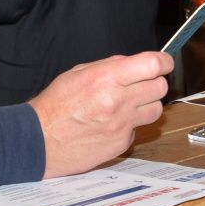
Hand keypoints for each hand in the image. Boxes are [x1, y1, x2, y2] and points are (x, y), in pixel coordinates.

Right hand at [30, 51, 172, 178]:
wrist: (40, 141)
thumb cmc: (54, 106)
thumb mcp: (78, 73)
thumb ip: (109, 67)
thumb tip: (133, 64)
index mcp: (106, 78)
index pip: (152, 65)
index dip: (163, 61)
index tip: (164, 62)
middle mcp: (118, 101)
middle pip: (159, 87)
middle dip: (154, 82)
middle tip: (142, 83)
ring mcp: (122, 125)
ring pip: (156, 110)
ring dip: (147, 104)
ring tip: (129, 103)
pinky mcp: (122, 143)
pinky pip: (138, 129)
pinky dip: (131, 124)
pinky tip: (112, 122)